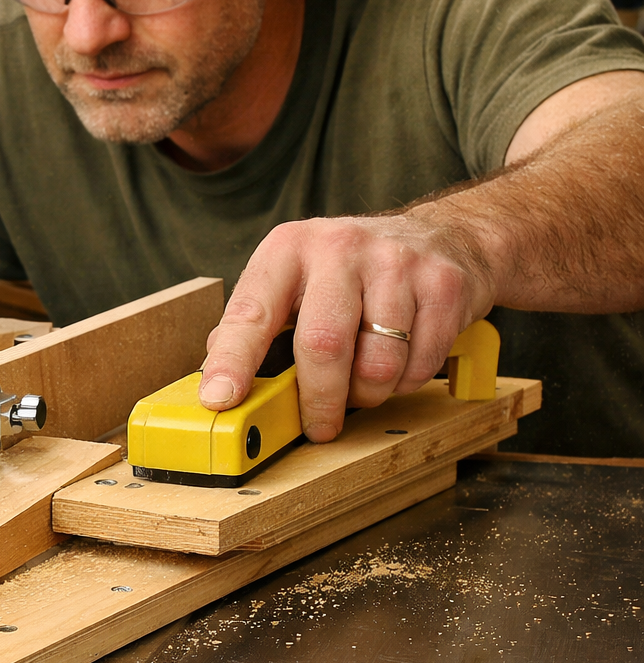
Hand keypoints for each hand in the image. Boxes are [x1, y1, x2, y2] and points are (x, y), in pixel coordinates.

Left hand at [199, 215, 495, 441]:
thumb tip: (217, 382)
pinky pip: (419, 364)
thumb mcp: (293, 280)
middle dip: (318, 401)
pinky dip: (406, 382)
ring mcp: (396, 263)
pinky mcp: (444, 285)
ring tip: (363, 382)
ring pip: (377, 364)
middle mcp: (339, 248)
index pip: (251, 312)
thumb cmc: (350, 272)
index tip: (220, 399)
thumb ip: (256, 325)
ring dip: (368, 393)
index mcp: (288, 249)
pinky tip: (399, 362)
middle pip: (323, 345)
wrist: (442, 237)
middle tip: (318, 426)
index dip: (233, 361)